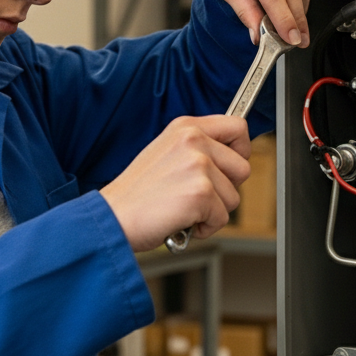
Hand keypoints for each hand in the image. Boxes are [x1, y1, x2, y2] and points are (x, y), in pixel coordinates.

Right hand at [101, 115, 251, 251]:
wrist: (113, 216)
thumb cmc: (136, 194)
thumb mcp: (165, 154)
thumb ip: (197, 149)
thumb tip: (230, 159)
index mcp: (185, 127)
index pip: (238, 127)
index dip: (241, 150)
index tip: (230, 166)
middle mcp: (194, 140)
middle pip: (242, 168)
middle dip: (225, 190)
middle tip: (196, 196)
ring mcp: (199, 165)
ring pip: (234, 197)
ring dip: (212, 211)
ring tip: (182, 208)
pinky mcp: (201, 193)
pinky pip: (222, 218)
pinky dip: (204, 228)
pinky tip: (181, 221)